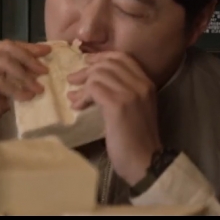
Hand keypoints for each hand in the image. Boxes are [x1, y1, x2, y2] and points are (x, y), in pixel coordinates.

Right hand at [0, 40, 50, 142]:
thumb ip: (11, 87)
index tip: (46, 51)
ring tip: (38, 88)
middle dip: (29, 57)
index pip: (5, 46)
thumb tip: (33, 83)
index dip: (27, 47)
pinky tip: (27, 97)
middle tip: (45, 70)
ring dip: (25, 75)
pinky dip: (15, 89)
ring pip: (4, 62)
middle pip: (6, 48)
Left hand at [67, 51, 161, 185]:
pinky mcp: (118, 105)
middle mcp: (140, 84)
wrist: (145, 161)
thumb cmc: (137, 141)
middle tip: (73, 80)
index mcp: (147, 84)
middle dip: (87, 70)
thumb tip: (94, 83)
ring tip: (74, 97)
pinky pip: (94, 88)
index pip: (123, 58)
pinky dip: (82, 96)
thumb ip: (122, 94)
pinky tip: (77, 106)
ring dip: (82, 86)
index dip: (102, 57)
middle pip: (108, 63)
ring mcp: (130, 93)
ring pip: (99, 74)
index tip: (87, 64)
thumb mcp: (134, 110)